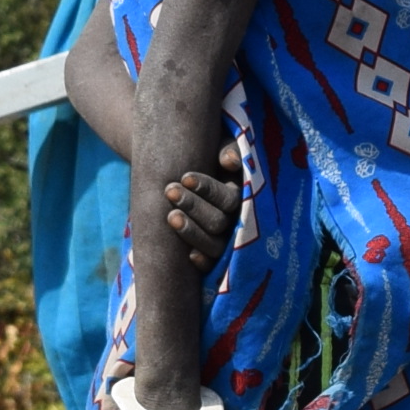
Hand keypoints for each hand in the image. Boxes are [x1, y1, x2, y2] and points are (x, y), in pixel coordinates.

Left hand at [158, 133, 249, 263]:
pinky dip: (202, 262)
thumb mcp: (218, 143)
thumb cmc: (202, 152)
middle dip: (194, 207)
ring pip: (215, 246)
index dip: (208, 189)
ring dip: (192, 232)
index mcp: (240, 194)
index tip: (185, 176)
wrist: (180, 164)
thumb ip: (228, 148)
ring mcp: (223, 239)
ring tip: (170, 216)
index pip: (230, 198)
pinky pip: (212, 265)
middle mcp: (235, 220)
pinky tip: (188, 256)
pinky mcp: (209, 254)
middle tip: (170, 191)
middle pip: (220, 222)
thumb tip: (229, 161)